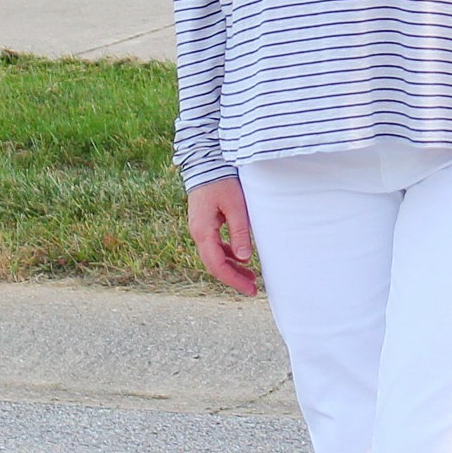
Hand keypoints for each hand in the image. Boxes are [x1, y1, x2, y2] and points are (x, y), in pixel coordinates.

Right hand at [187, 176, 257, 295]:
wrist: (206, 163)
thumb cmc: (221, 181)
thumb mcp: (235, 206)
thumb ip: (240, 232)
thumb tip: (245, 258)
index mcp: (203, 231)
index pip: (217, 265)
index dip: (233, 280)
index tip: (250, 289)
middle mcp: (198, 234)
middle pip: (214, 264)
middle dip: (233, 278)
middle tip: (252, 289)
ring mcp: (200, 229)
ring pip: (214, 257)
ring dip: (231, 268)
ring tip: (251, 276)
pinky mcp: (205, 225)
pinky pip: (215, 246)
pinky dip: (228, 255)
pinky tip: (241, 257)